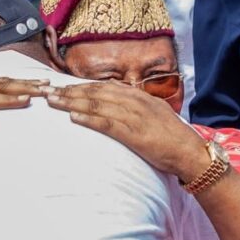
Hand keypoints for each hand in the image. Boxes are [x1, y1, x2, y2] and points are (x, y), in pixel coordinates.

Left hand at [44, 82, 209, 181]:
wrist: (190, 152)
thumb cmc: (172, 139)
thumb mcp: (154, 116)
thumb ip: (136, 109)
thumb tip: (118, 107)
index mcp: (139, 97)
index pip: (105, 87)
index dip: (81, 86)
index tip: (63, 87)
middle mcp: (135, 102)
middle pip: (96, 92)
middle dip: (70, 91)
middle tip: (48, 92)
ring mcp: (134, 117)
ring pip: (97, 105)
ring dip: (73, 102)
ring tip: (53, 102)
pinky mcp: (134, 134)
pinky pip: (107, 124)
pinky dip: (89, 119)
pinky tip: (73, 117)